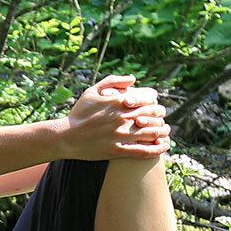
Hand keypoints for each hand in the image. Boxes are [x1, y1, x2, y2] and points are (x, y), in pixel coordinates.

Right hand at [55, 74, 171, 159]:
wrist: (65, 137)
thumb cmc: (78, 114)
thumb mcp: (92, 91)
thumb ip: (113, 81)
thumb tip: (133, 79)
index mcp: (118, 102)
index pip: (148, 99)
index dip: (155, 102)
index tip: (156, 106)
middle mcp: (122, 118)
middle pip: (153, 115)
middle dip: (161, 116)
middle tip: (162, 119)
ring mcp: (121, 135)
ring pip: (152, 133)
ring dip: (163, 132)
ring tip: (165, 132)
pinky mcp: (118, 150)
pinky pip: (144, 151)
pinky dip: (157, 149)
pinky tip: (163, 146)